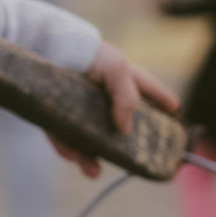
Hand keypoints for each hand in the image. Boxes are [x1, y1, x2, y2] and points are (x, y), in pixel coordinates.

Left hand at [48, 41, 183, 176]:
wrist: (39, 46)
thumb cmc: (84, 52)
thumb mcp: (117, 69)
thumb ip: (128, 99)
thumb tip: (126, 130)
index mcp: (119, 75)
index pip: (147, 87)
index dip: (163, 98)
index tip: (176, 111)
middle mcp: (97, 91)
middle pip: (116, 122)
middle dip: (124, 144)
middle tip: (133, 161)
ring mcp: (74, 103)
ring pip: (87, 135)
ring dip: (91, 156)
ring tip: (93, 171)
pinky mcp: (51, 112)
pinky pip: (61, 135)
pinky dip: (67, 148)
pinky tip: (73, 156)